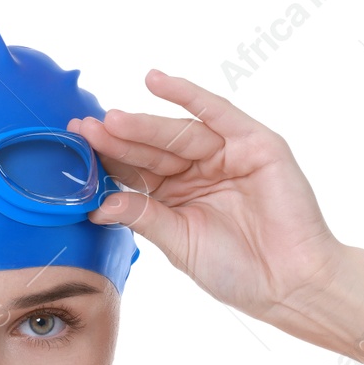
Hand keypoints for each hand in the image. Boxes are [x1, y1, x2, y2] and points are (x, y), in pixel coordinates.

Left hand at [69, 70, 347, 320]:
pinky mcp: (255, 144)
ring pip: (177, 134)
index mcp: (175, 196)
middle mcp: (198, 170)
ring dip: (144, 124)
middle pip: (151, 149)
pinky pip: (218, 113)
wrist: (289, 283)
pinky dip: (189, 95)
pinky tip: (157, 81)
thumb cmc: (236, 271)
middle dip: (117, 139)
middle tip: (83, 130)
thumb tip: (97, 205)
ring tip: (111, 120)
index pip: (135, 171)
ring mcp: (227, 154)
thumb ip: (142, 217)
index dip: (106, 160)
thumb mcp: (179, 243)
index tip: (74, 148)